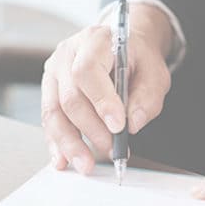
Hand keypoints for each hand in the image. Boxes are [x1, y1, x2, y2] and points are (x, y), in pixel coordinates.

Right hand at [41, 4, 172, 174]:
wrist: (125, 47)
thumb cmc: (138, 59)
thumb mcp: (155, 72)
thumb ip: (148, 97)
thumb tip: (133, 123)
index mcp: (95, 41)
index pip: (88, 71)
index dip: (101, 101)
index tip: (118, 126)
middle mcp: (68, 54)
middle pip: (70, 97)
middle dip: (91, 129)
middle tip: (111, 149)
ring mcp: (54, 72)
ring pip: (53, 112)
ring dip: (70, 143)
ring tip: (86, 164)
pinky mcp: (50, 91)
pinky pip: (49, 120)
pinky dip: (57, 143)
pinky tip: (63, 160)